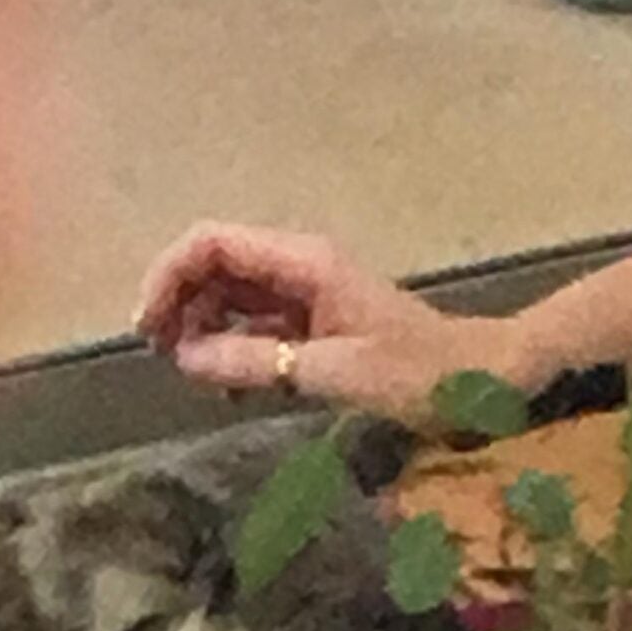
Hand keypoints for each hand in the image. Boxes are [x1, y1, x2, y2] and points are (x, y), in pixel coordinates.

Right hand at [136, 221, 513, 422]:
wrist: (483, 381)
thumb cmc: (420, 372)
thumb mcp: (336, 372)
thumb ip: (257, 364)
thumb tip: (187, 359)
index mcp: (303, 261)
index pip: (210, 244)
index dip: (167, 277)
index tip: (148, 330)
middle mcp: (297, 266)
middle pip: (210, 266)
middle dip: (177, 304)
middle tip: (162, 360)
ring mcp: (303, 294)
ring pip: (226, 297)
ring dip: (200, 331)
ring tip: (196, 379)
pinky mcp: (311, 325)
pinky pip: (251, 326)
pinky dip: (230, 350)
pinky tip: (227, 386)